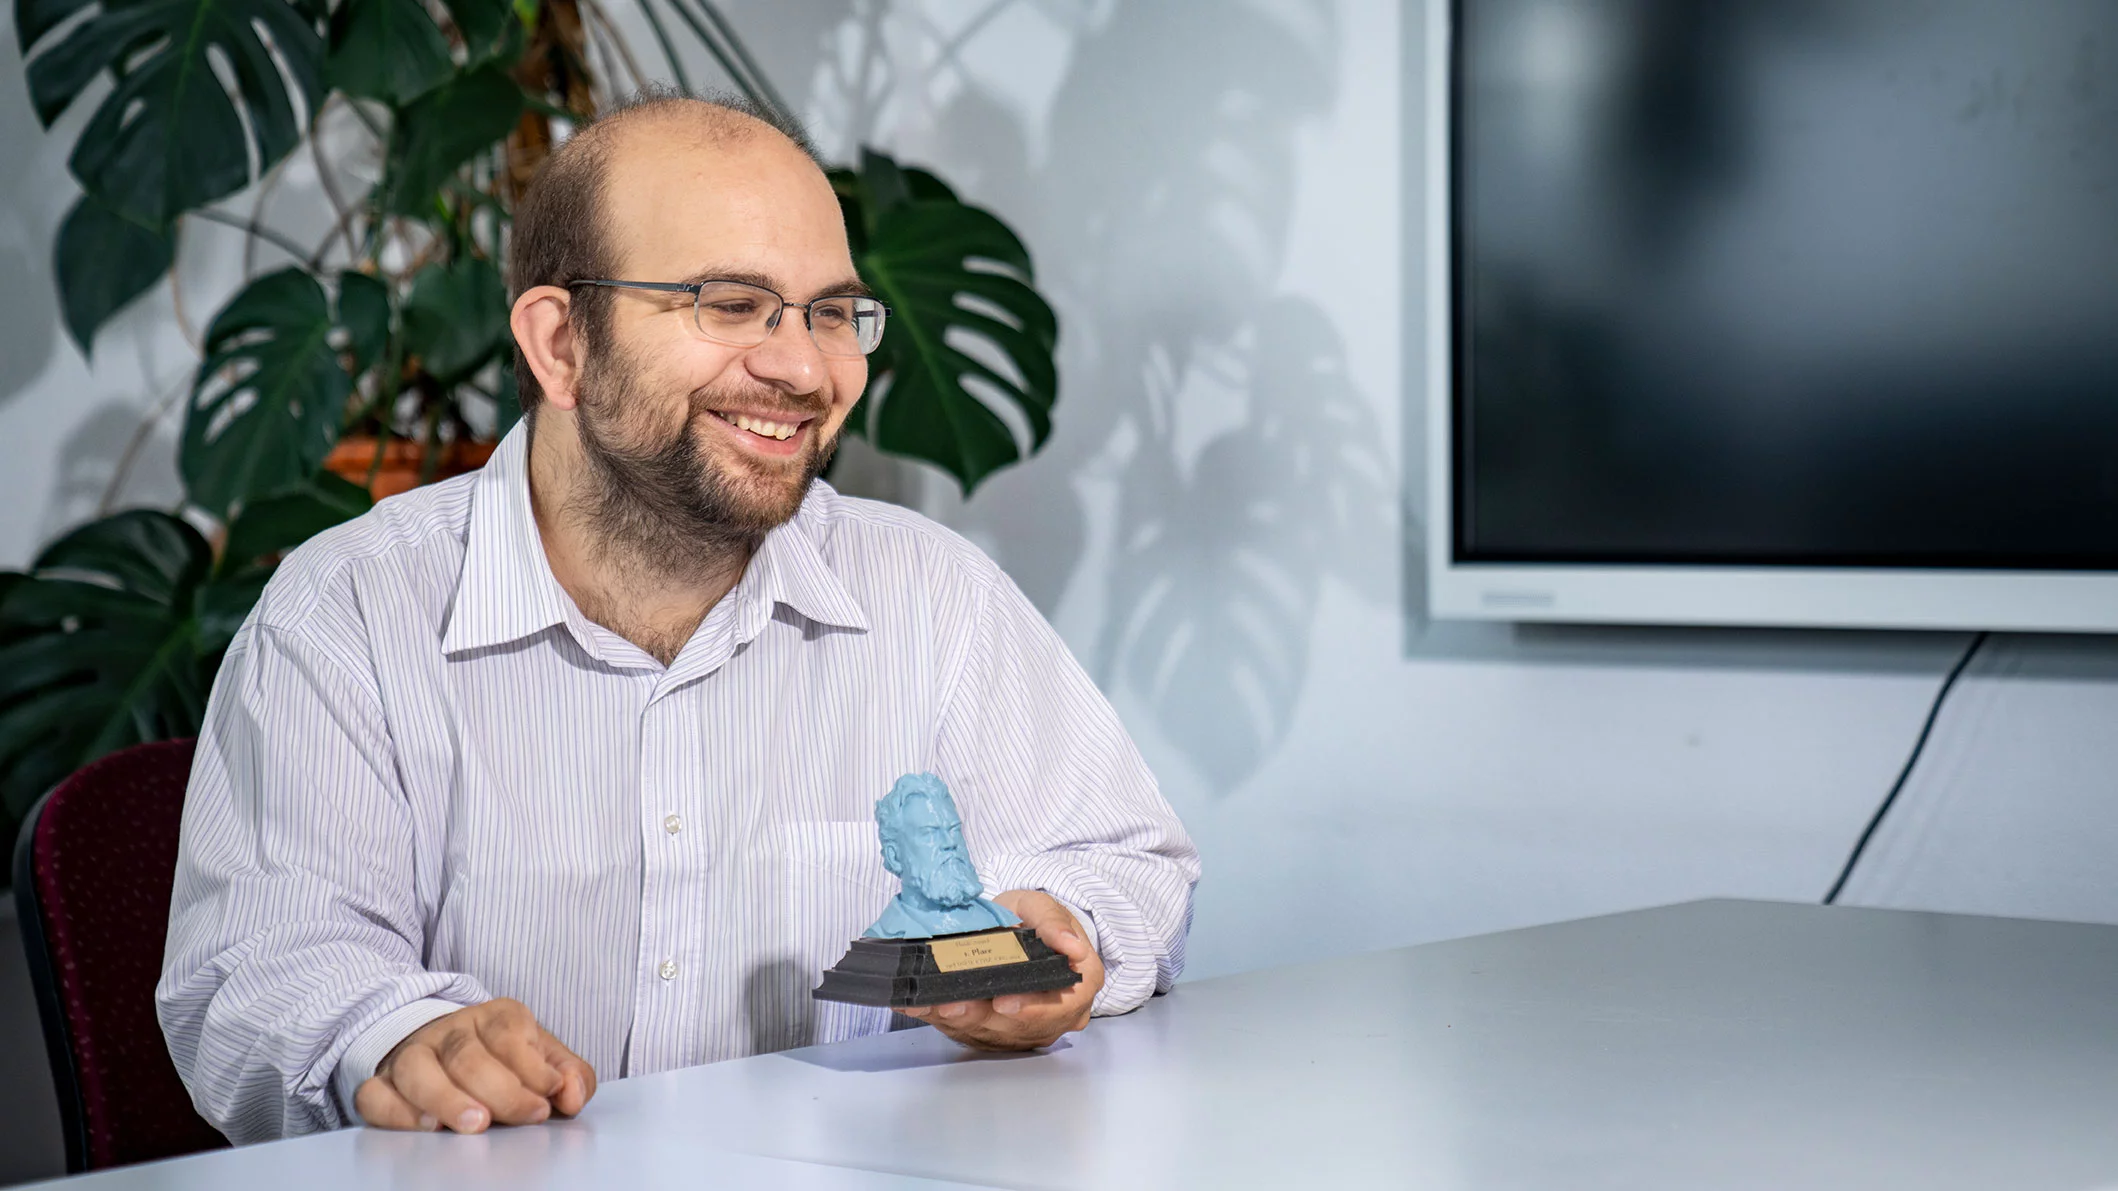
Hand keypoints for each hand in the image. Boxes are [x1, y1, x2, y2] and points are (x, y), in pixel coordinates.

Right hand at [355, 997, 595, 1132]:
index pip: (510, 1034)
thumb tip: (574, 1094)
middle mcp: (450, 1030)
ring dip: (447, 1098)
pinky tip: (426, 1128)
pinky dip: (397, 1112)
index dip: (531, 1068)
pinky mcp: (382, 1082)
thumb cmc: (505, 1061)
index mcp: (496, 1017)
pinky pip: (376, 1094)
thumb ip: (570, 1075)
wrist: (445, 1048)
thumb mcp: (546, 1059)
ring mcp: (411, 1055)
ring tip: (475, 1124)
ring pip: (418, 1069)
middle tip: (524, 1116)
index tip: (548, 1100)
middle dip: (499, 1089)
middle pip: (467, 1055)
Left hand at [898, 890, 1102, 1050]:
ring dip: (960, 1022)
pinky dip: (945, 1021)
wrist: (1021, 931)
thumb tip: (1071, 947)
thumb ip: (1054, 924)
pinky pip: (972, 1034)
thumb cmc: (1034, 920)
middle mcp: (1057, 1017)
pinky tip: (923, 1007)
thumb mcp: (1043, 907)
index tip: (1003, 1002)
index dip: (1032, 1008)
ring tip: (934, 1005)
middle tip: (954, 1005)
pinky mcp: (999, 1036)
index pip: (1061, 1007)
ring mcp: (1028, 1031)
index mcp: (1077, 987)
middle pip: (1021, 1027)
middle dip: (983, 1017)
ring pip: (993, 1034)